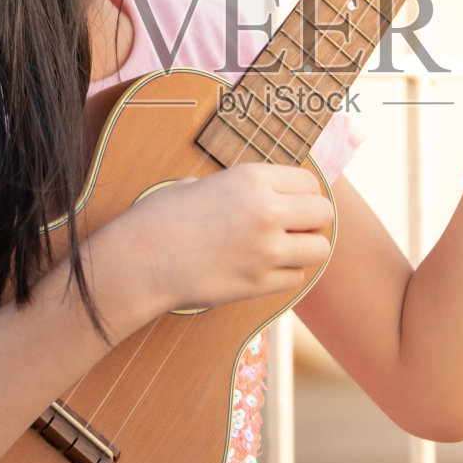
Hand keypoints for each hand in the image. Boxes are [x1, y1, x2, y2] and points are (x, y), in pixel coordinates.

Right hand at [109, 163, 334, 316]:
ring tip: (281, 249)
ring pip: (319, 248)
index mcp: (252, 178)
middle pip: (323, 213)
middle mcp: (266, 211)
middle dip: (310, 221)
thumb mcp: (200, 184)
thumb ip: (239, 188)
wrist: (139, 262)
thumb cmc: (160, 219)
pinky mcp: (259, 283)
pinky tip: (262, 269)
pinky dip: (284, 274)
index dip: (301, 194)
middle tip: (291, 228)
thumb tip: (262, 191)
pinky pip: (296, 277)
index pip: (309, 183)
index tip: (289, 203)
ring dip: (304, 249)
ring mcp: (266, 250)